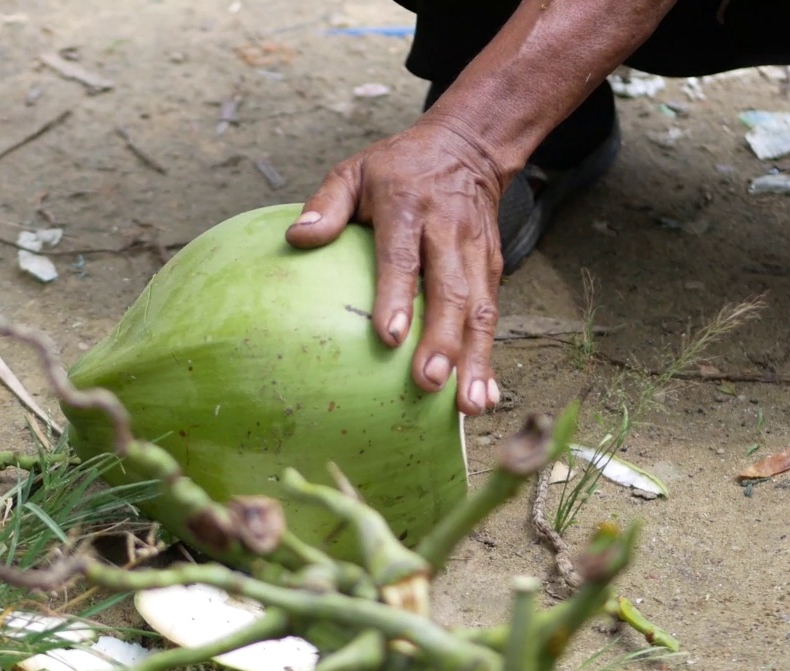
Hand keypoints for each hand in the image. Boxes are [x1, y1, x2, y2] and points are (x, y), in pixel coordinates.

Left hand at [285, 117, 508, 415]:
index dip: (399, 295)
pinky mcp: (493, 269)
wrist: (467, 147)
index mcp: (407, 207)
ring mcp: (476, 253)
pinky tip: (485, 395)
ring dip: (476, 359)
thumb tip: (296, 238)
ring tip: (470, 405)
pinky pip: (493, 315)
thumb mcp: (354, 170)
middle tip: (429, 383)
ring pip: (480, 309)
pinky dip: (490, 357)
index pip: (403, 256)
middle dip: (443, 341)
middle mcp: (448, 232)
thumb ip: (326, 204)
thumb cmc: (397, 168)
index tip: (389, 336)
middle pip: (450, 290)